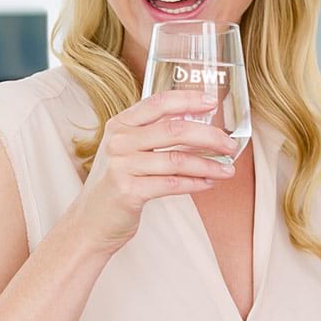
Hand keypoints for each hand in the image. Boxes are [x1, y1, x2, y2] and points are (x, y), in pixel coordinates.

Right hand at [69, 90, 239, 254]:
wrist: (91, 221)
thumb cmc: (118, 182)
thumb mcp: (127, 150)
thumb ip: (152, 134)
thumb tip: (199, 126)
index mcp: (120, 124)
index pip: (158, 103)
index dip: (187, 100)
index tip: (212, 102)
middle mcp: (119, 141)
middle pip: (173, 130)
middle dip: (209, 137)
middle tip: (229, 145)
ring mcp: (122, 166)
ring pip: (177, 160)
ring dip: (208, 165)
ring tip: (227, 170)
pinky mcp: (128, 192)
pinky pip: (171, 184)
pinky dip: (194, 183)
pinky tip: (208, 183)